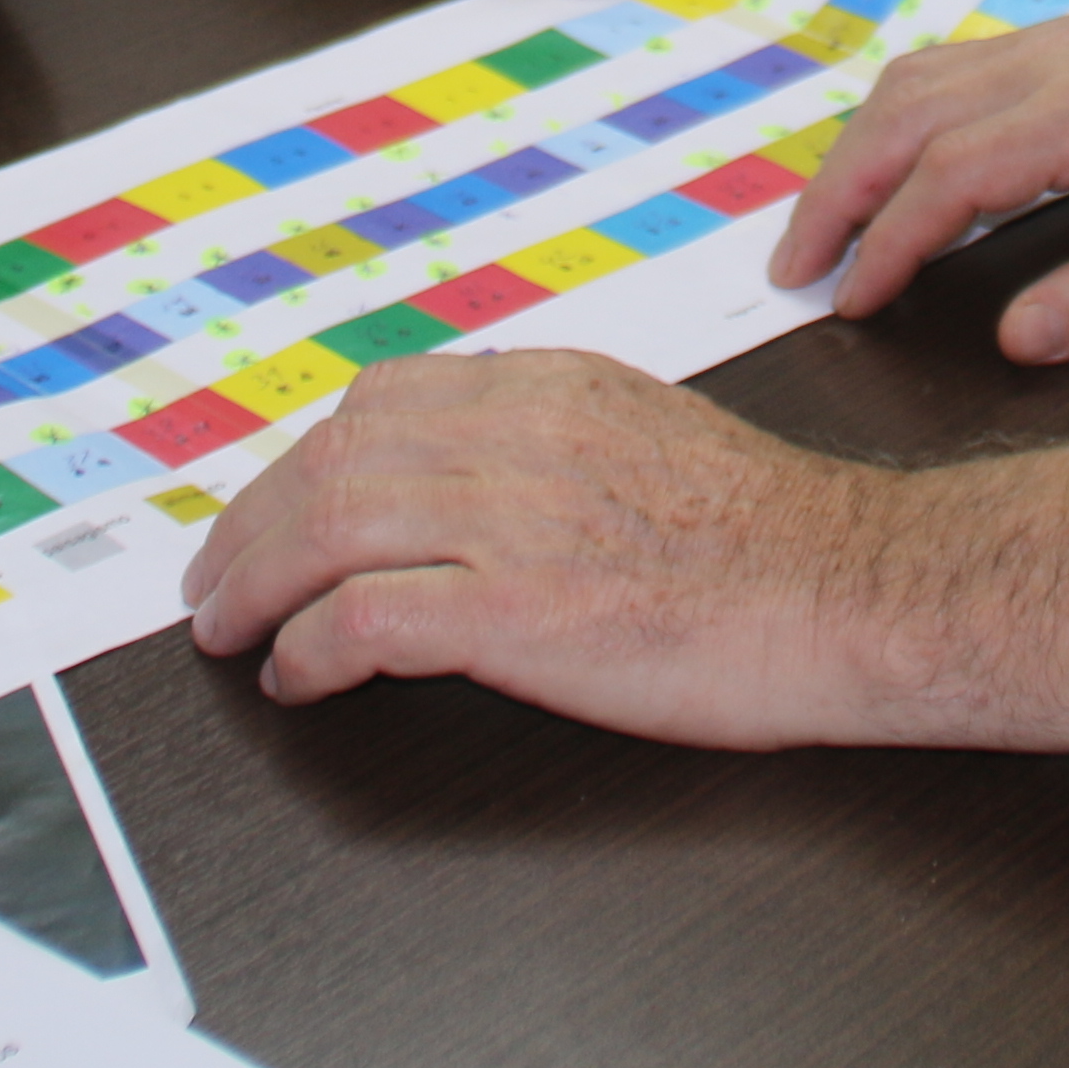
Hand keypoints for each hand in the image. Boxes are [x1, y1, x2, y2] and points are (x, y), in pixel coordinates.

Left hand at [183, 349, 899, 741]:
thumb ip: (563, 439)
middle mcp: (521, 437)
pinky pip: (367, 620)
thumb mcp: (654, 437)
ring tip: (230, 629)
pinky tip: (300, 678)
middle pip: (333, 458)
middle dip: (253, 520)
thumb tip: (481, 471)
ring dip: (257, 583)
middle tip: (216, 578)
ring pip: (328, 526)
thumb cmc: (775, 537)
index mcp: (554, 389)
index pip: (385, 400)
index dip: (307, 455)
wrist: (852, 588)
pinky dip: (311, 649)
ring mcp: (515, 521)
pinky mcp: (517, 612)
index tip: (274, 501)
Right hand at [776, 15, 1068, 362]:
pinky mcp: (1060, 45)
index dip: (890, 242)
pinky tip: (888, 181)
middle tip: (796, 268)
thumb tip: (1016, 339)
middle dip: (838, 193)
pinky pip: (949, 72)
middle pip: (909, 112)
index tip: (852, 299)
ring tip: (825, 232)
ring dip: (857, 154)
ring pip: (917, 80)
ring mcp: (1060, 42)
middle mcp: (1067, 59)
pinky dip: (897, 127)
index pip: (955, 173)